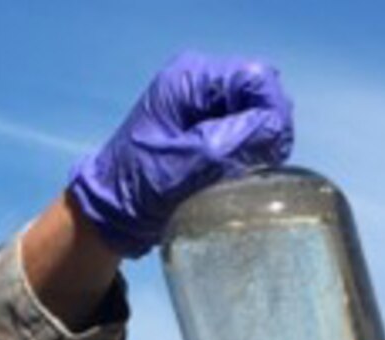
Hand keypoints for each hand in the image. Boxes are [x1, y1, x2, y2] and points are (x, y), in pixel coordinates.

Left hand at [68, 52, 293, 257]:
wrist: (110, 215)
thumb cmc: (135, 187)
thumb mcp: (185, 165)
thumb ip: (231, 143)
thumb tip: (274, 129)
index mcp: (190, 80)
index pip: (256, 79)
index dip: (272, 113)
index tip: (270, 152)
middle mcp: (199, 85)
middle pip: (260, 96)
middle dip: (266, 131)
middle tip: (255, 169)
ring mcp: (204, 108)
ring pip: (256, 118)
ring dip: (257, 146)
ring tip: (239, 176)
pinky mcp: (207, 131)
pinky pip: (245, 136)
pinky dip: (247, 156)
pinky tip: (234, 177)